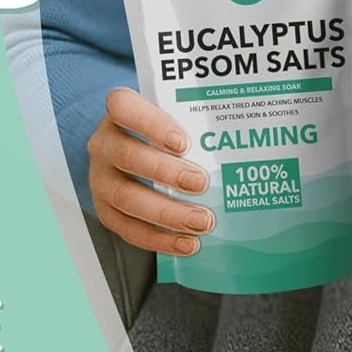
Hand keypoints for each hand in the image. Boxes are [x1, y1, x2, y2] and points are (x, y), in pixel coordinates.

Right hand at [87, 88, 215, 255]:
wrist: (135, 152)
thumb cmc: (165, 132)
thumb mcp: (176, 117)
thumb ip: (199, 121)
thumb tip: (251, 138)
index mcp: (119, 112)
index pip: (123, 107)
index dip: (151, 124)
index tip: (183, 142)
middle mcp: (104, 143)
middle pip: (126, 156)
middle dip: (166, 173)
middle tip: (202, 184)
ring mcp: (100, 179)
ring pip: (125, 197)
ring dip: (167, 213)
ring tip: (202, 221)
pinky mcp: (106, 210)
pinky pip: (128, 229)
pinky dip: (159, 239)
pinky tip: (187, 243)